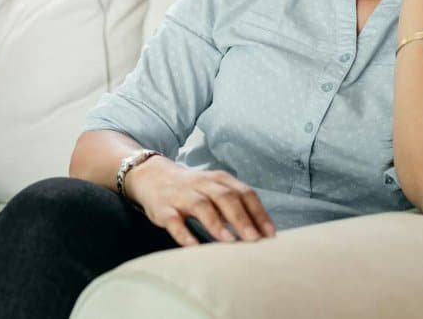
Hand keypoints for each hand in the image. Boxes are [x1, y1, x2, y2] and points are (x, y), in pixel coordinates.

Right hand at [124, 157, 275, 246]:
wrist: (151, 176)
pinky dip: (183, 233)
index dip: (259, 213)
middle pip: (225, 197)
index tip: (270, 234)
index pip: (244, 193)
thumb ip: (236, 205)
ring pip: (201, 206)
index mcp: (219, 180)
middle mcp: (202, 185)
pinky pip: (174, 221)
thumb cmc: (192, 189)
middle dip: (241, 218)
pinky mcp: (163, 209)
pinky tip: (193, 246)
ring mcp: (182, 196)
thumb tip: (261, 233)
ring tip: (229, 241)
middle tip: (254, 240)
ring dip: (216, 223)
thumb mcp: (215, 189)